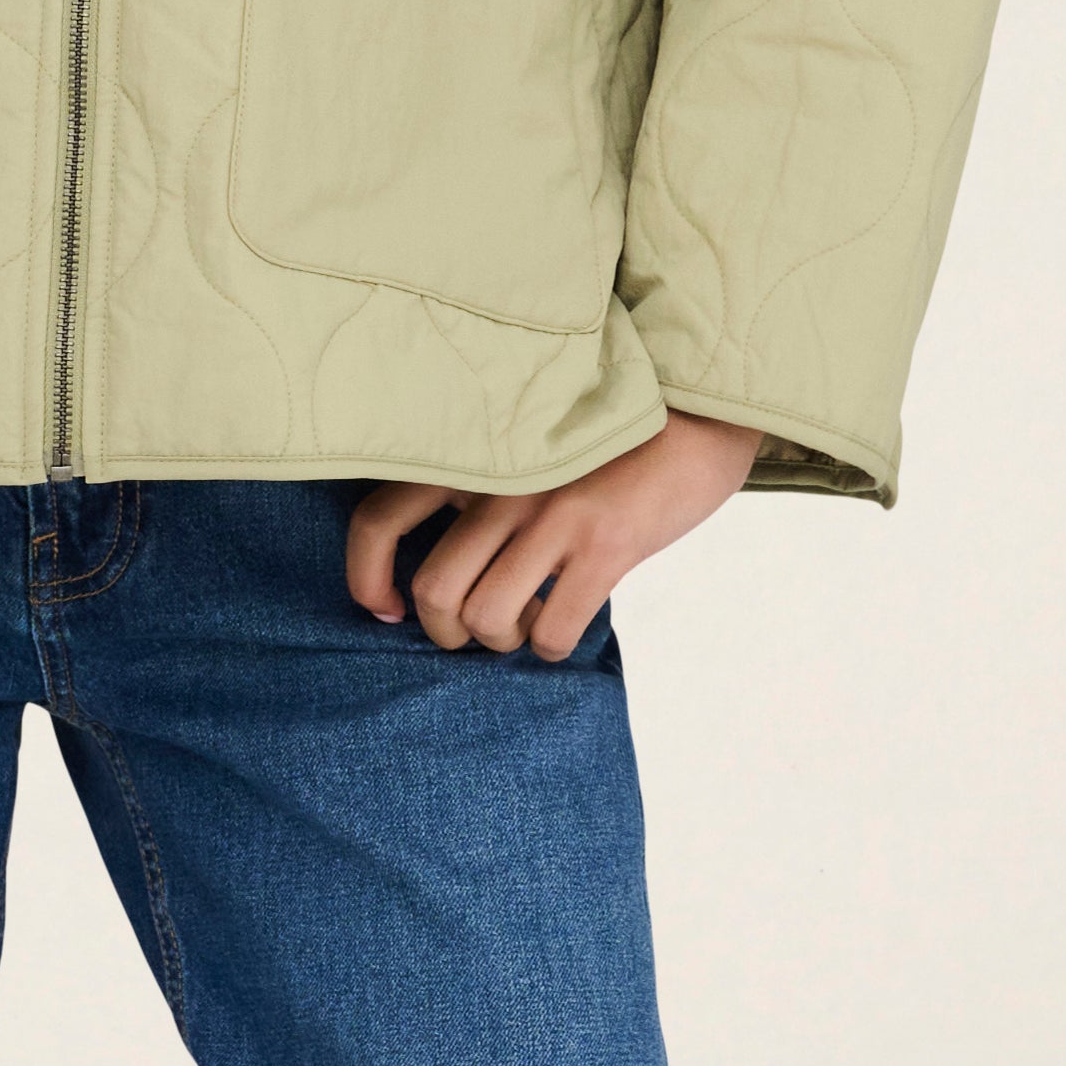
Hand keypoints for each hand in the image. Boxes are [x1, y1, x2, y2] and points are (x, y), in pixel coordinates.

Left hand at [345, 412, 763, 653]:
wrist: (699, 417)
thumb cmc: (608, 442)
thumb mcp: (525, 449)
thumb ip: (480, 486)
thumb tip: (436, 565)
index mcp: (474, 458)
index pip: (379, 519)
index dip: (366, 578)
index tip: (386, 610)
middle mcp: (504, 484)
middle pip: (432, 591)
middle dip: (446, 632)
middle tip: (472, 632)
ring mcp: (553, 516)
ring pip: (484, 618)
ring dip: (501, 641)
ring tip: (524, 625)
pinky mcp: (604, 546)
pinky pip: (551, 630)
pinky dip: (549, 647)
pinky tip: (562, 629)